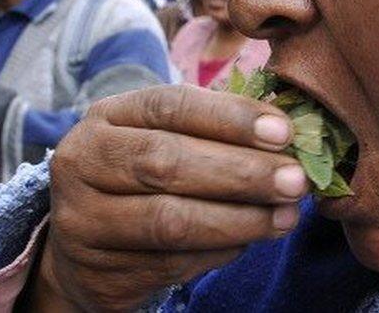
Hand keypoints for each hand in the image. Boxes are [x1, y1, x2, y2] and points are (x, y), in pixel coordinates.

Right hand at [35, 85, 307, 310]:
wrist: (84, 245)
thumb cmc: (141, 177)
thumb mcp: (163, 138)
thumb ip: (215, 132)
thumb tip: (288, 138)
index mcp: (106, 117)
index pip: (170, 106)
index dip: (230, 118)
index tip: (284, 133)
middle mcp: (82, 162)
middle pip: (167, 162)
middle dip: (242, 172)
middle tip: (296, 181)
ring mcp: (82, 221)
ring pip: (170, 220)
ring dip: (239, 220)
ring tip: (285, 217)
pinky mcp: (97, 272)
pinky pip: (171, 263)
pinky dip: (220, 252)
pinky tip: (250, 242)